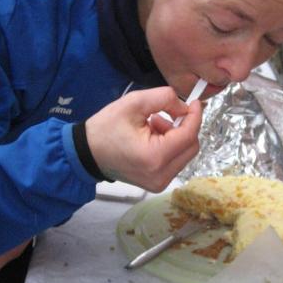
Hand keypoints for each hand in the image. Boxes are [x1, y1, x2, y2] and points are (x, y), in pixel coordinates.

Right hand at [85, 87, 201, 191]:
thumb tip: (186, 107)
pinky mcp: (157, 184)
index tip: (195, 102)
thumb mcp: (134, 103)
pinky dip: (170, 146)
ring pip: (185, 154)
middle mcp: (161, 175)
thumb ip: (164, 98)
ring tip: (152, 125)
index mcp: (154, 156)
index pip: (188, 135)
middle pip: (191, 147)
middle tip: (165, 114)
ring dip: (176, 136)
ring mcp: (159, 183)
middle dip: (183, 126)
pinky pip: (175, 161)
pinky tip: (152, 137)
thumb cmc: (106, 128)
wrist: (87, 153)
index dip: (195, 116)